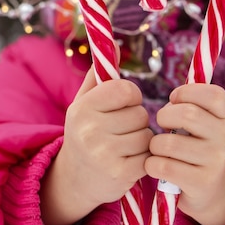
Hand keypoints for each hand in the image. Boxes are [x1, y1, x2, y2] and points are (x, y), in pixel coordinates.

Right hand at [40, 66, 152, 224]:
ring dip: (142, 138)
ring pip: (147, 135)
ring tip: (124, 144)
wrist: (74, 180)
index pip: (126, 90)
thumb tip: (114, 44)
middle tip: (121, 129)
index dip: (131, 96)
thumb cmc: (85, 131)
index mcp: (83, 109)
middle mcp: (90, 131)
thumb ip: (99, 73)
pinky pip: (149, 155)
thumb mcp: (84, 102)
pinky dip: (144, 156)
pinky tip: (129, 159)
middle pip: (140, 113)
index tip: (122, 104)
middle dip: (137, 119)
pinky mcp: (121, 174)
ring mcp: (105, 155)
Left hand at [145, 84, 224, 224]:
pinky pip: (164, 166)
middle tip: (161, 125)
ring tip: (158, 149)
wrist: (209, 191)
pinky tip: (156, 166)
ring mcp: (214, 161)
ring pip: (170, 143)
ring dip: (155, 145)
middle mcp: (224, 137)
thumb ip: (189, 105)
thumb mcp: (200, 124)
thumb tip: (174, 97)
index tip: (174, 100)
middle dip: (164, 116)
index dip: (188, 91)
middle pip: (187, 115)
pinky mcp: (201, 182)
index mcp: (223, 118)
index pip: (214, 95)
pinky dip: (152, 165)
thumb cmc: (194, 147)